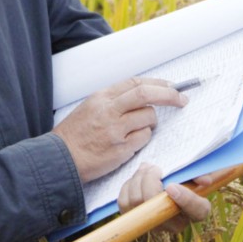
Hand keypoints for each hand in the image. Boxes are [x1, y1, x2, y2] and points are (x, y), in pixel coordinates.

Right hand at [52, 77, 186, 182]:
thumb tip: (144, 95)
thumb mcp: (90, 107)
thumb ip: (115, 100)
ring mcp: (115, 130)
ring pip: (148, 118)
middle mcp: (109, 110)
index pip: (135, 82)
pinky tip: (131, 143)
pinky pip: (143, 138)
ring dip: (151, 122)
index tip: (171, 86)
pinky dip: (143, 138)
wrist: (61, 159)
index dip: (157, 83)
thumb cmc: (76, 134)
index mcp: (102, 97)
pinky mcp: (120, 149)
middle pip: (146, 94)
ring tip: (139, 129)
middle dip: (169, 95)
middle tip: (181, 99)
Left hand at [117, 162, 211, 232]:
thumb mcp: (195, 174)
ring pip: (137, 202)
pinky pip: (124, 202)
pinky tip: (137, 178)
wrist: (169, 182)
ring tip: (146, 168)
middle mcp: (176, 224)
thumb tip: (204, 180)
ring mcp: (154, 224)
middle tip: (155, 168)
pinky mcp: (135, 219)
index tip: (172, 186)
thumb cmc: (185, 177)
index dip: (186, 200)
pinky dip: (128, 186)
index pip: (197, 211)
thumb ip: (201, 174)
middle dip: (151, 183)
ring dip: (138, 179)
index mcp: (197, 211)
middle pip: (158, 208)